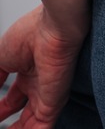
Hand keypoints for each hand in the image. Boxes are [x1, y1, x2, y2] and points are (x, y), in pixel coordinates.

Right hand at [0, 6, 82, 127]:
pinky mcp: (54, 104)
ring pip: (32, 124)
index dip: (1, 110)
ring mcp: (47, 95)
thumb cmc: (31, 33)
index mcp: (28, 71)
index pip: (13, 99)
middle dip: (11, 126)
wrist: (54, 29)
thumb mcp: (0, 59)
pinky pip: (42, 128)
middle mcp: (39, 84)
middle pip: (24, 114)